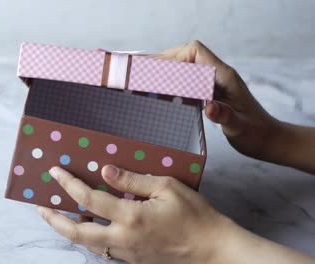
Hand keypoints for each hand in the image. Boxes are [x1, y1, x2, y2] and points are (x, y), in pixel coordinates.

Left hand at [37, 166, 314, 263]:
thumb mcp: (167, 188)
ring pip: (89, 245)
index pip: (89, 200)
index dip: (69, 185)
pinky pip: (105, 251)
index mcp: (131, 218)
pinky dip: (91, 239)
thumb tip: (105, 171)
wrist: (214, 251)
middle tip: (40, 208)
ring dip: (71, 231)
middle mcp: (123, 239)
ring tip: (61, 217)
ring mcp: (127, 254)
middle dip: (55, 221)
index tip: (55, 172)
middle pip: (77, 234)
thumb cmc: (196, 216)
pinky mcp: (134, 261)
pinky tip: (91, 228)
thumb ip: (133, 180)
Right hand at [153, 41, 281, 161]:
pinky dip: (173, 83)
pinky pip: (189, 80)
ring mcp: (214, 84)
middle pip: (187, 55)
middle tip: (144, 74)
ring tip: (148, 80)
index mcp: (224, 77)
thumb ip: (225, 116)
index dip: (175, 56)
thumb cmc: (257, 134)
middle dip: (165, 61)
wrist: (269, 140)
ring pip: (187, 67)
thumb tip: (209, 106)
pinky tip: (163, 94)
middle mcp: (218, 76)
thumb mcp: (241, 128)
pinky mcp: (211, 93)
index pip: (196, 51)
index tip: (157, 70)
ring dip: (168, 71)